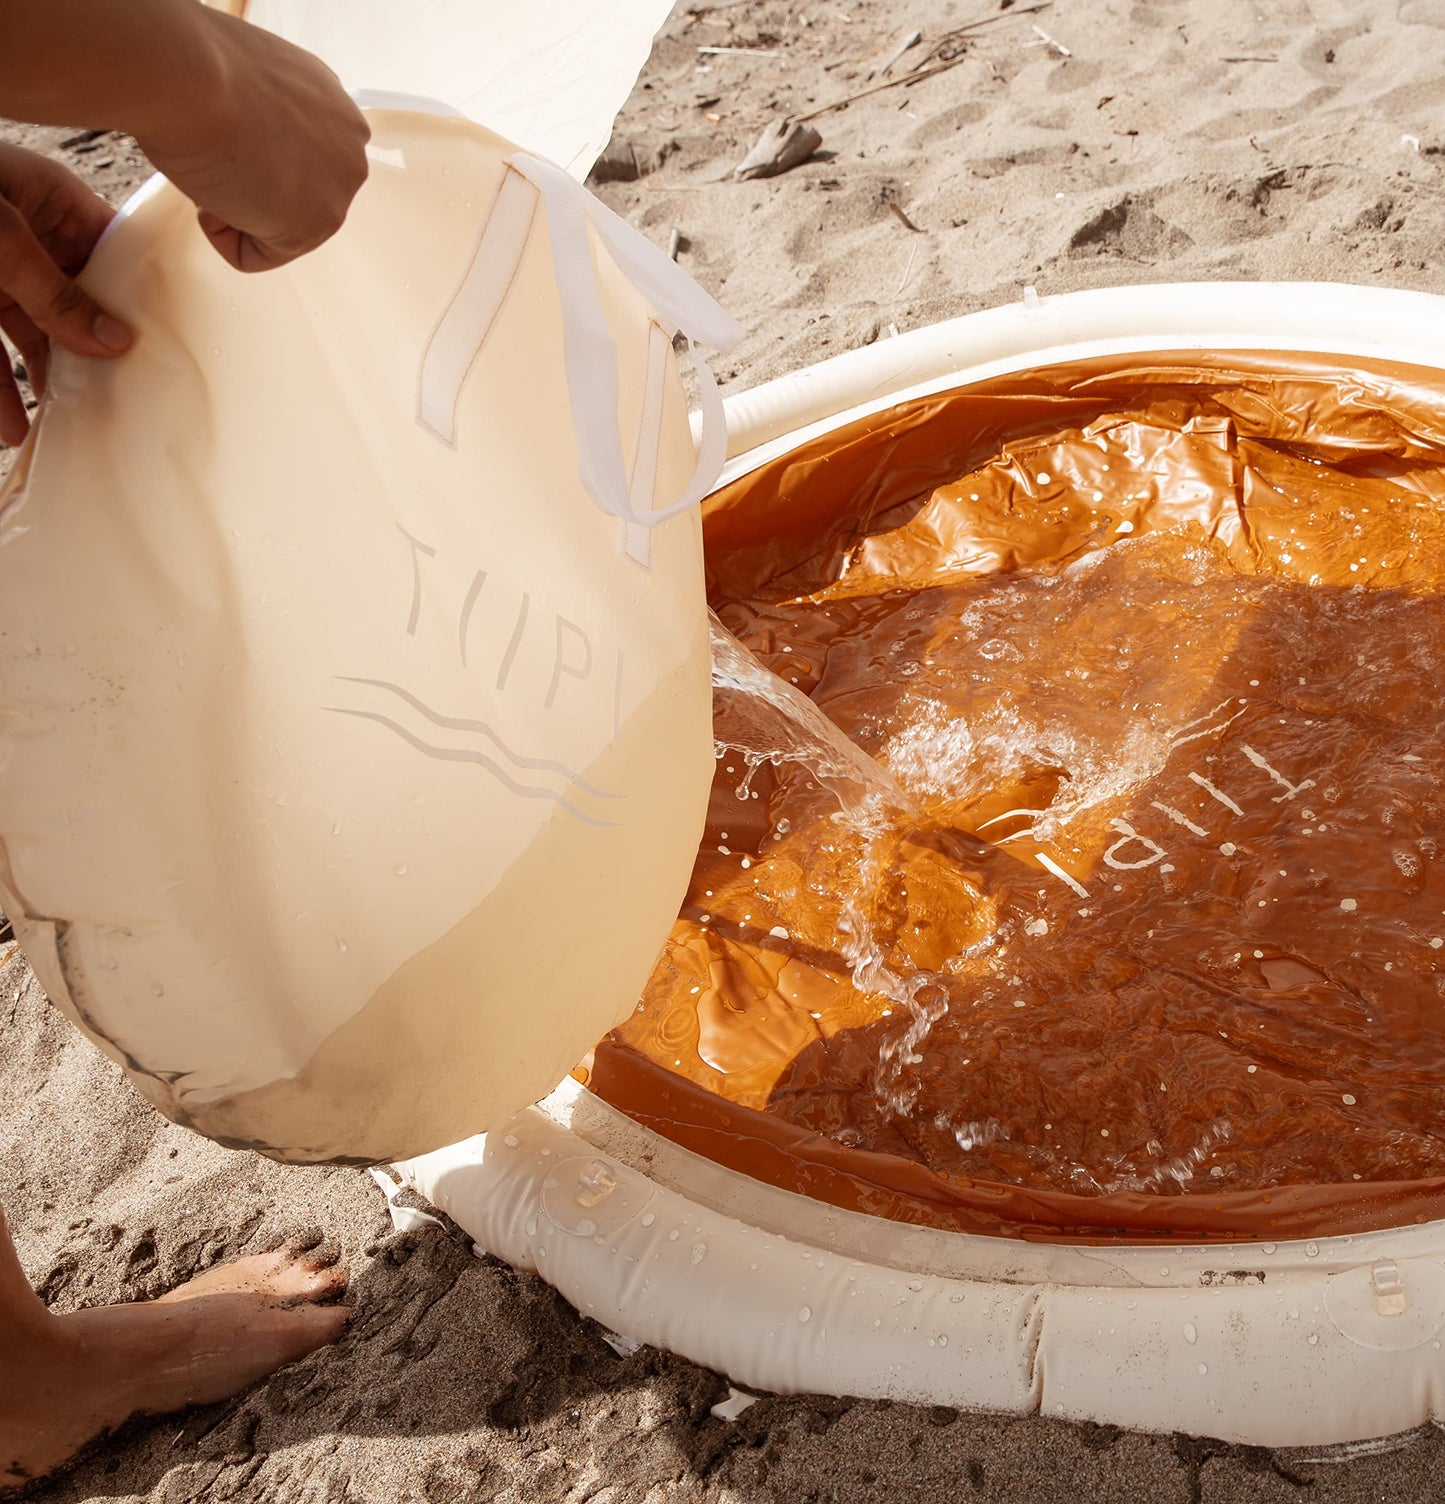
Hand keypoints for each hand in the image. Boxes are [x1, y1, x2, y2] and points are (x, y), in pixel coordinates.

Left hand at [0, 143, 129, 445]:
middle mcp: (26, 236)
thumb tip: (113, 340)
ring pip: (27, 335)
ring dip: (34, 386)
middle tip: (113, 406)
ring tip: (45, 433)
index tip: (162, 349)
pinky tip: (3, 423)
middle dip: (87, 358)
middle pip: (73, 305)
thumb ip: (53, 292)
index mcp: (51, 202)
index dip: (138, 300)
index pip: (114, 254)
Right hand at [136, 10, 370, 272]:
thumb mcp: (251, 85)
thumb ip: (269, 120)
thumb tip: (248, 146)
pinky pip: (253, 255)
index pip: (299, 158)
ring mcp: (337, 193)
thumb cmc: (197, 66)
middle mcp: (350, 150)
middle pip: (293, 196)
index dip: (248, 152)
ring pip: (274, 228)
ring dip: (233, 205)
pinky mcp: (311, 229)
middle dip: (248, 184)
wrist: (191, 75)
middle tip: (217, 148)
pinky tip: (213, 190)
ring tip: (216, 163)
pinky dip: (220, 233)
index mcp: (335, 108)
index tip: (224, 129)